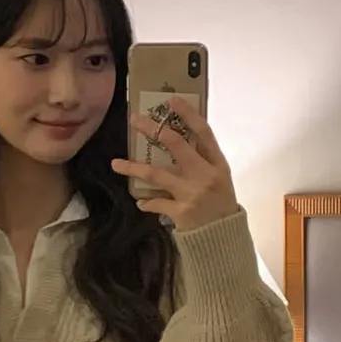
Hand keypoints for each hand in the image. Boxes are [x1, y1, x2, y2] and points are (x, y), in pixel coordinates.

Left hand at [113, 100, 235, 236]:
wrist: (224, 240)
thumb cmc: (221, 205)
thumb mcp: (220, 179)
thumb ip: (204, 160)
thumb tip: (179, 140)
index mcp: (217, 164)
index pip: (203, 132)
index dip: (188, 114)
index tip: (172, 100)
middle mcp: (205, 175)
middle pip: (175, 145)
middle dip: (153, 129)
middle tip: (135, 120)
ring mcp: (192, 194)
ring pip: (156, 174)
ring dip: (134, 167)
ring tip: (116, 163)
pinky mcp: (181, 212)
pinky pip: (157, 203)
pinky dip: (147, 202)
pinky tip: (140, 202)